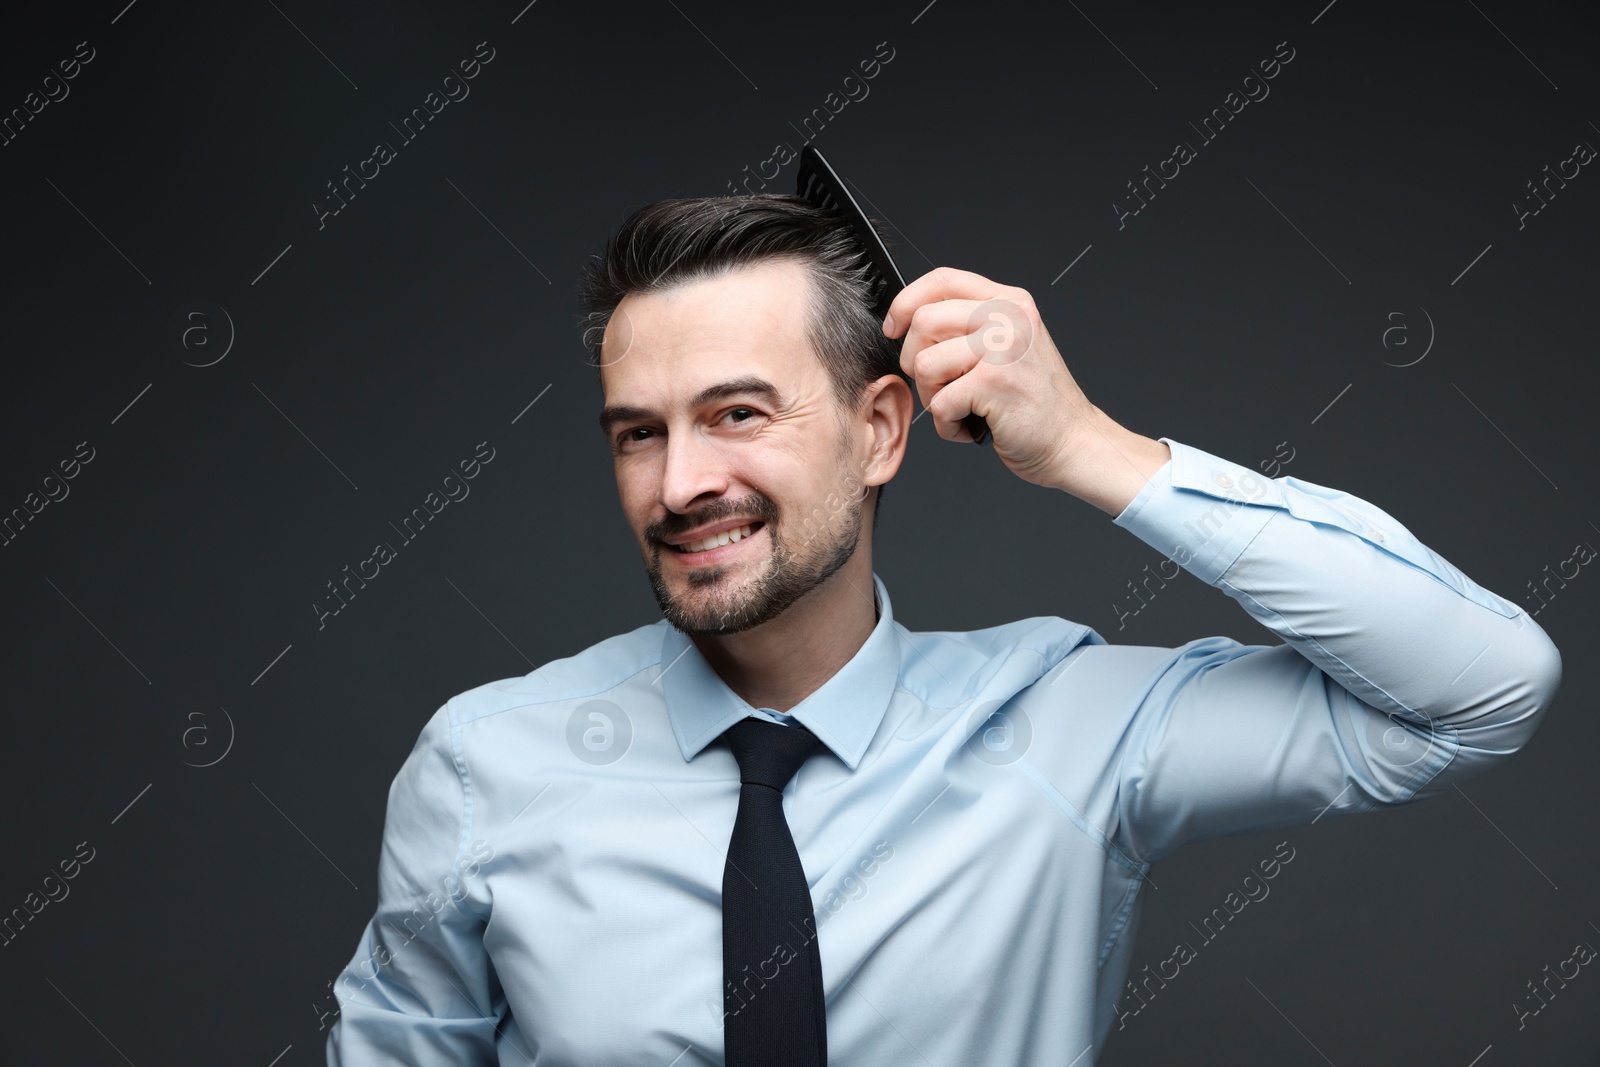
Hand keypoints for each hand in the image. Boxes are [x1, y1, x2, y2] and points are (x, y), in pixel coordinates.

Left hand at [882, 266, 1169, 511]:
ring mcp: (1002, 347)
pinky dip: (948, 426)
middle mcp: (1008, 317)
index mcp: (1009, 301)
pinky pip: (939, 403)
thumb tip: (910, 321)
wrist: (1073, 441)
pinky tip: (973, 427)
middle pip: (923, 320)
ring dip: (932, 398)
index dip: (906, 302)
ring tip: (961, 409)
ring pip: (924, 364)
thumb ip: (970, 325)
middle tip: (939, 385)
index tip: (894, 328)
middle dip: (914, 361)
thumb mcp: (1008, 345)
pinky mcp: (993, 382)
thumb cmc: (1034, 402)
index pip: (942, 280)